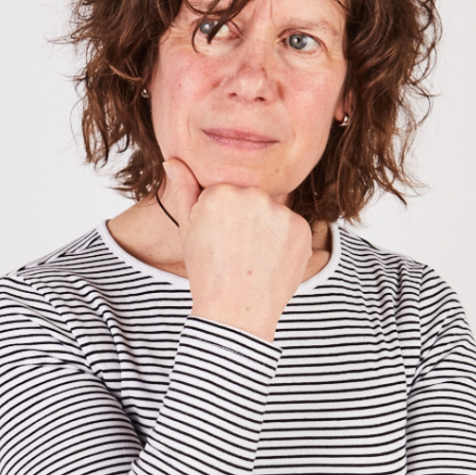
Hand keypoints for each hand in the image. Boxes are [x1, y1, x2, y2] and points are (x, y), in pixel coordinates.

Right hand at [163, 157, 312, 341]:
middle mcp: (253, 195)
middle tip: (236, 251)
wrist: (235, 313)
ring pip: (273, 213)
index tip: (218, 241)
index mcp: (221, 191)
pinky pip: (293, 228)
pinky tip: (271, 262)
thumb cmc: (208, 273)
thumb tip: (173, 161)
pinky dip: (286, 243)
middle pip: (251, 199)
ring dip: (267, 230)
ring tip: (253, 258)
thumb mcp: (188, 231)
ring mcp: (280, 212)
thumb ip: (184, 191)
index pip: (226, 193)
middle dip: (246, 220)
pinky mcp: (302, 229)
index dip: (221, 218)